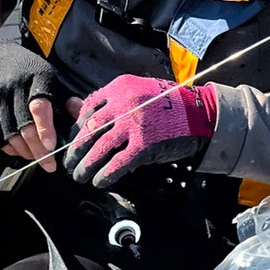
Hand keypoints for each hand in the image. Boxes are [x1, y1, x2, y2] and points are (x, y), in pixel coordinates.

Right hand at [0, 37, 63, 169]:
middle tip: (50, 165)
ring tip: (36, 158)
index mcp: (36, 78)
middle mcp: (14, 88)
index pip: (39, 106)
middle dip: (38, 150)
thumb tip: (86, 119)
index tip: (52, 147)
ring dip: (25, 152)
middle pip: (24, 126)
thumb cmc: (31, 74)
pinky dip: (9, 149)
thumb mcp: (52, 79)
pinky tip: (20, 152)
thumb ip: (68, 100)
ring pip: (10, 135)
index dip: (45, 128)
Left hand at [64, 76, 217, 187]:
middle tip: (69, 163)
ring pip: (100, 148)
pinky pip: (118, 163)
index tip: (72, 140)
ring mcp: (134, 125)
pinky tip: (99, 181)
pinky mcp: (144, 145)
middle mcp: (124, 104)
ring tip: (79, 176)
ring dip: (86, 165)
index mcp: (119, 88)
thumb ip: (110, 102)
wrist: (199, 113)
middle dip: (76, 149)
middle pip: (90, 129)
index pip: (89, 108)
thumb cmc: (168, 105)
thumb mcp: (137, 93)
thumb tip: (76, 110)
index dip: (77, 127)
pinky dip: (106, 174)